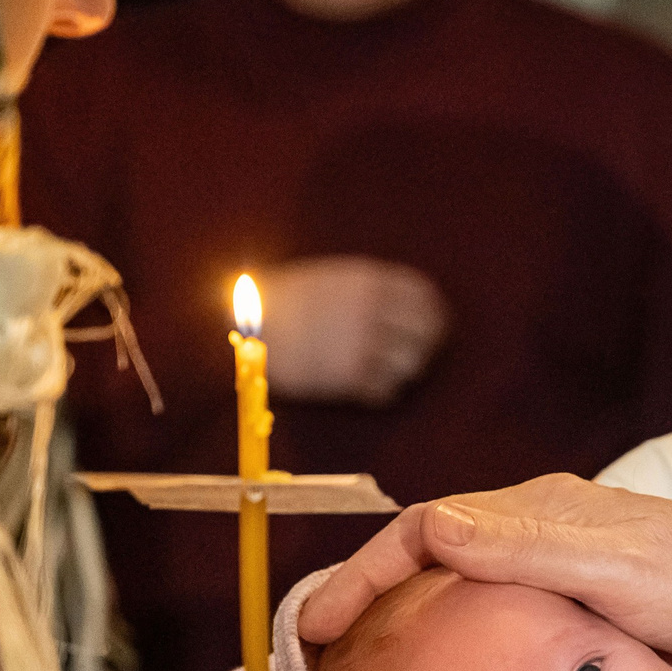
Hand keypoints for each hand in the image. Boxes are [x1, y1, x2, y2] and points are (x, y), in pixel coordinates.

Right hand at [257, 255, 446, 405]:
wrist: (238, 325)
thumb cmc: (279, 299)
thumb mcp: (329, 278)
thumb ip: (367, 289)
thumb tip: (406, 304)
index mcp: (369, 282)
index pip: (427, 296)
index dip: (433, 312)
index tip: (431, 323)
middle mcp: (372, 312)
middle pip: (429, 333)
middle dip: (425, 344)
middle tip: (411, 352)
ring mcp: (362, 346)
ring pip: (413, 365)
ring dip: (403, 370)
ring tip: (383, 369)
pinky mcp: (348, 379)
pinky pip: (387, 392)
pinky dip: (380, 392)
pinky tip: (363, 385)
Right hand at [299, 474, 671, 670]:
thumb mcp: (612, 567)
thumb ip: (526, 548)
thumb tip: (433, 528)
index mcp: (537, 514)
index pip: (423, 532)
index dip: (363, 574)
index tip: (318, 627)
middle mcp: (541, 541)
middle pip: (434, 566)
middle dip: (375, 604)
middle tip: (327, 666)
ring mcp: (564, 583)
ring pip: (468, 605)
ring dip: (417, 634)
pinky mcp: (587, 625)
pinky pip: (508, 638)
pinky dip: (468, 659)